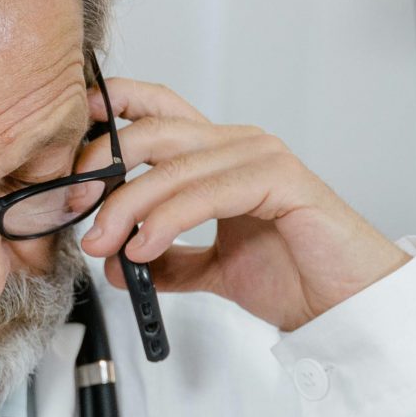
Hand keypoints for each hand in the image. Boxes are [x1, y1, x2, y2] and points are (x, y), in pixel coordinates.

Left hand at [80, 75, 407, 332]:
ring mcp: (262, 157)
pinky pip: (208, 191)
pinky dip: (167, 219)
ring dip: (127, 206)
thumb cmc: (293, 278)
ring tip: (105, 245)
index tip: (69, 137)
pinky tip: (145, 248)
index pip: (157, 109)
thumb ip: (164, 259)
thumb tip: (112, 261)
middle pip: (153, 130)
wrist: (346, 308)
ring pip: (173, 164)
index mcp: (220, 155)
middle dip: (102, 168)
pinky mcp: (281, 181)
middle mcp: (239, 144)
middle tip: (74, 211)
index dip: (111, 108)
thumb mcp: (210, 268)